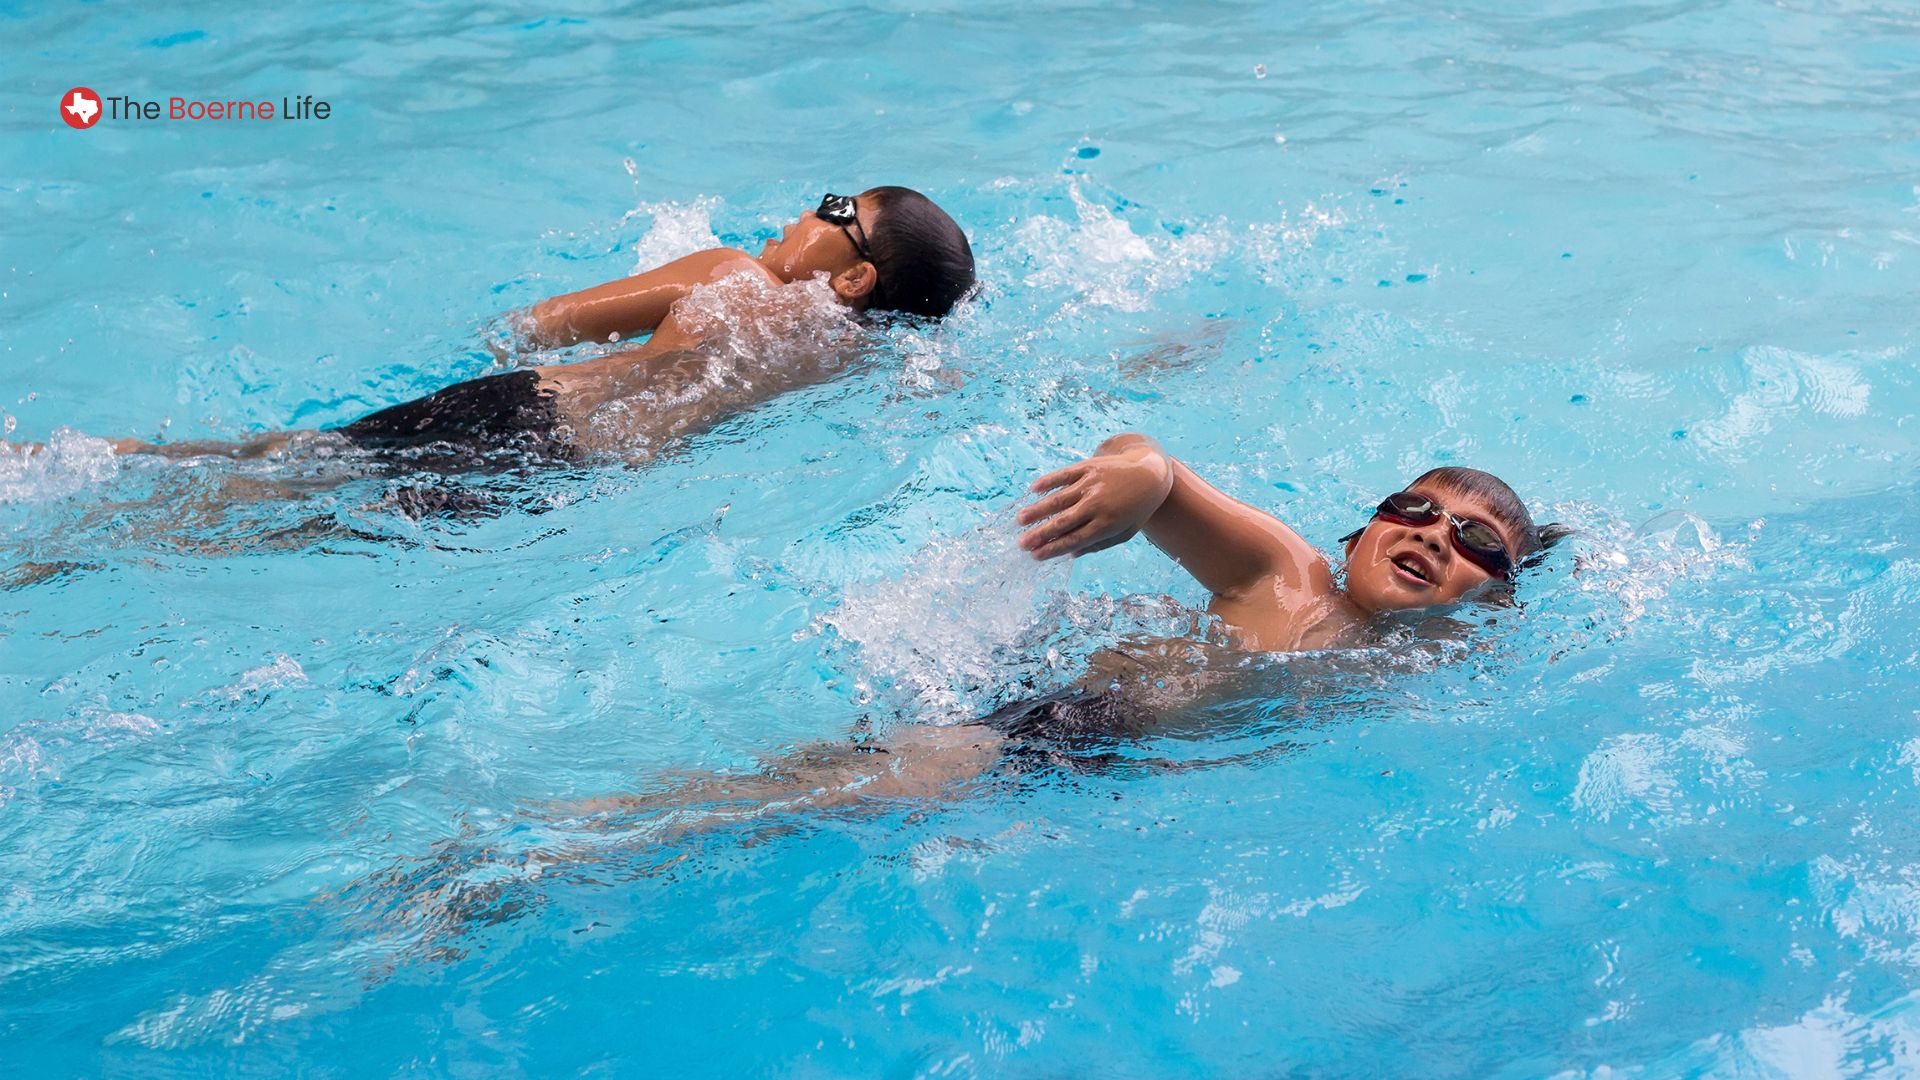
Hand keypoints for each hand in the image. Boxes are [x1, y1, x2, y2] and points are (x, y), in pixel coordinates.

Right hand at [1015, 442, 1172, 559]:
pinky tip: (1034, 489)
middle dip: (1040, 534)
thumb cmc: (1135, 509)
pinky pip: (1065, 475)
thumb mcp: (1124, 532)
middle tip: (1021, 543)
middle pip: (1063, 522)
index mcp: (1107, 525)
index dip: (1053, 548)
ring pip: (1059, 499)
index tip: (1035, 555)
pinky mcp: (1089, 467)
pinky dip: (1049, 481)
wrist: (1150, 473)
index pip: (1074, 539)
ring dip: (1038, 509)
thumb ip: (1098, 544)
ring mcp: (1092, 484)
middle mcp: (1097, 504)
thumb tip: (1070, 553)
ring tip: (1020, 519)